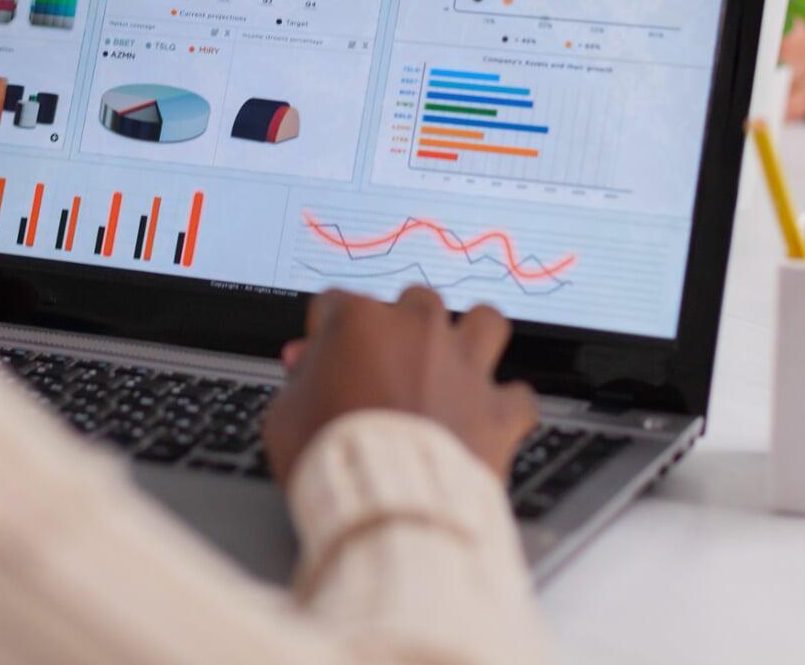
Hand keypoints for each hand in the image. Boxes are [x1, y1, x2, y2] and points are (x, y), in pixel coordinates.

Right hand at [263, 287, 537, 485]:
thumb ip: (298, 380)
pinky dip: (506, 406)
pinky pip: (519, 396)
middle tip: (389, 357)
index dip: (323, 333)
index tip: (320, 358)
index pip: (335, 302)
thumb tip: (305, 366)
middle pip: (414, 300)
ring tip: (458, 359)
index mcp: (360, 321)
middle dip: (402, 323)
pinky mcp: (497, 410)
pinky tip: (492, 419)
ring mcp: (463, 367)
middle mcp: (418, 331)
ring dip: (472, 337)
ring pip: (485, 321)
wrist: (388, 504)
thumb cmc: (332, 458)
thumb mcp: (285, 415)